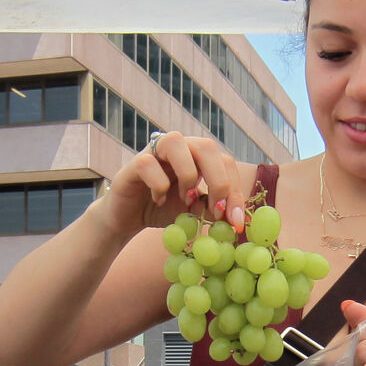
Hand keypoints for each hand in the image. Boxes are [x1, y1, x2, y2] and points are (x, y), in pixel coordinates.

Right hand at [95, 130, 247, 237]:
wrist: (128, 218)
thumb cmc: (163, 209)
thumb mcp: (194, 213)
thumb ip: (213, 210)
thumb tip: (238, 220)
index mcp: (198, 155)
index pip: (225, 162)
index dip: (234, 191)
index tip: (236, 222)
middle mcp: (179, 147)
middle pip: (206, 146)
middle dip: (218, 180)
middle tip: (216, 211)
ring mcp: (155, 151)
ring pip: (176, 143)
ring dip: (187, 176)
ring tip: (185, 200)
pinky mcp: (134, 163)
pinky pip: (148, 164)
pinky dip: (159, 186)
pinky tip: (158, 200)